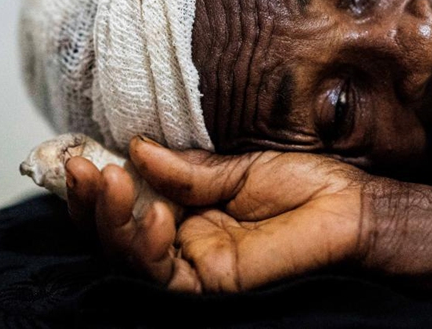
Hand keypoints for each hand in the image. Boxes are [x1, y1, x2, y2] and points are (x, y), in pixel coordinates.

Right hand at [67, 136, 384, 292]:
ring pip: (129, 255)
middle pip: (117, 232)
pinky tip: (152, 215)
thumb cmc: (307, 186)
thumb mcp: (238, 168)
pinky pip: (164, 275)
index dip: (100, 183)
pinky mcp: (211, 284)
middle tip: (81, 165)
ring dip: (110, 219)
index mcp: (191, 208)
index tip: (81, 151)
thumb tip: (136, 147)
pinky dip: (148, 247)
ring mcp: (195, 264)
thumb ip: (187, 169)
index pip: (130, 202)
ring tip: (106, 179)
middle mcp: (185, 239)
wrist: (351, 209)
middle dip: (92, 201)